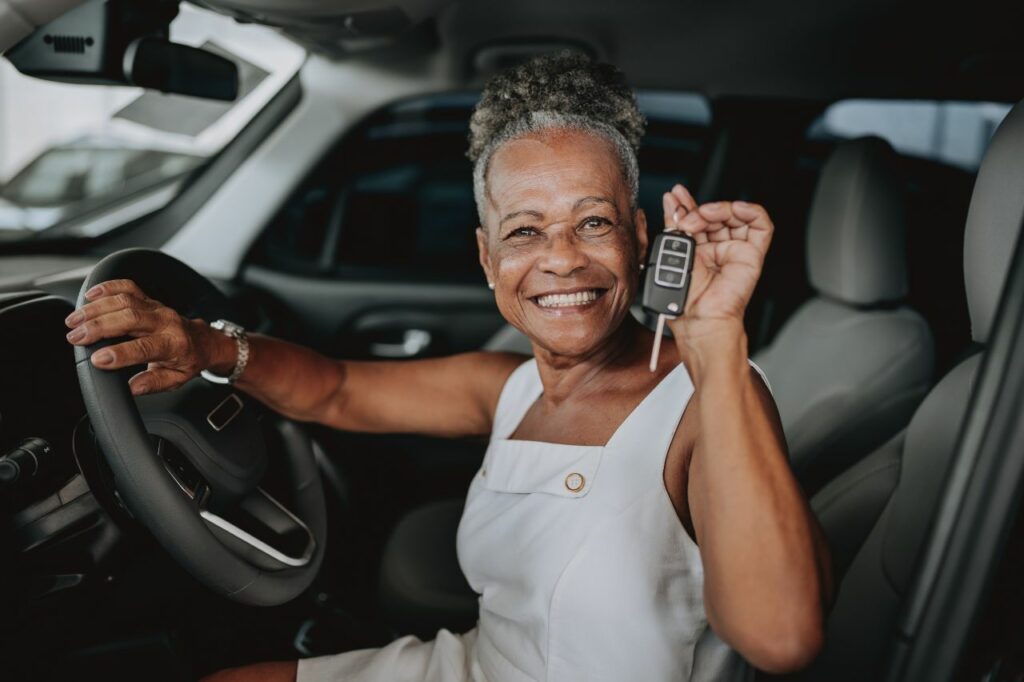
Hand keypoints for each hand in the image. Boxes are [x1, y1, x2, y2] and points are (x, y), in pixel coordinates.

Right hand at [64, 279, 223, 394]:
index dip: (120, 354)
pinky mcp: (148, 299)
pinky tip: (89, 296)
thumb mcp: (177, 379)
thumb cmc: (188, 360)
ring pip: (125, 300)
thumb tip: (133, 387)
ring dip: (96, 308)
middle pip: (130, 318)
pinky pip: (128, 287)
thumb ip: (154, 383)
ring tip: (73, 321)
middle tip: (75, 337)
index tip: (96, 359)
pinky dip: (107, 287)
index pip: (145, 348)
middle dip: (99, 326)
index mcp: (174, 345)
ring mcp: (156, 307)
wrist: (203, 340)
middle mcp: (165, 322)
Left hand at [661, 184, 772, 335]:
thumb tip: (672, 202)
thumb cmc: (683, 296)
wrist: (697, 316)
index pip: (697, 218)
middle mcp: (717, 248)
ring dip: (718, 209)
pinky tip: (733, 210)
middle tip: (683, 214)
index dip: (686, 205)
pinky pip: (761, 225)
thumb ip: (674, 226)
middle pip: (714, 215)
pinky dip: (750, 211)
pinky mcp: (753, 254)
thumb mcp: (673, 252)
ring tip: (702, 216)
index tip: (673, 197)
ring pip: (735, 215)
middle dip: (697, 208)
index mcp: (698, 249)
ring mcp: (735, 250)